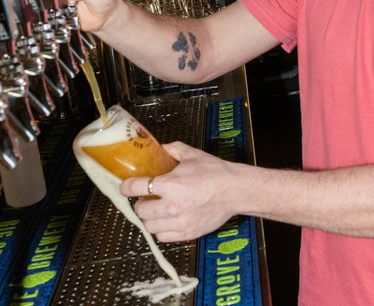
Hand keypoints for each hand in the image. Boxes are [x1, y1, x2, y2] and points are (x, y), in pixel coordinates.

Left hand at [120, 142, 242, 242]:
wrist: (235, 190)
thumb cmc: (216, 173)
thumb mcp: (193, 155)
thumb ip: (174, 150)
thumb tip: (162, 148)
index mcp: (171, 184)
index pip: (135, 187)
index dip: (126, 186)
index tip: (126, 186)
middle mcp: (172, 205)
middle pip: (140, 210)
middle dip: (141, 203)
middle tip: (147, 198)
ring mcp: (179, 221)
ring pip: (149, 226)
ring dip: (150, 217)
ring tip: (157, 210)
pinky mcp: (187, 232)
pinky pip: (163, 236)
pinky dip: (162, 229)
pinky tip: (168, 220)